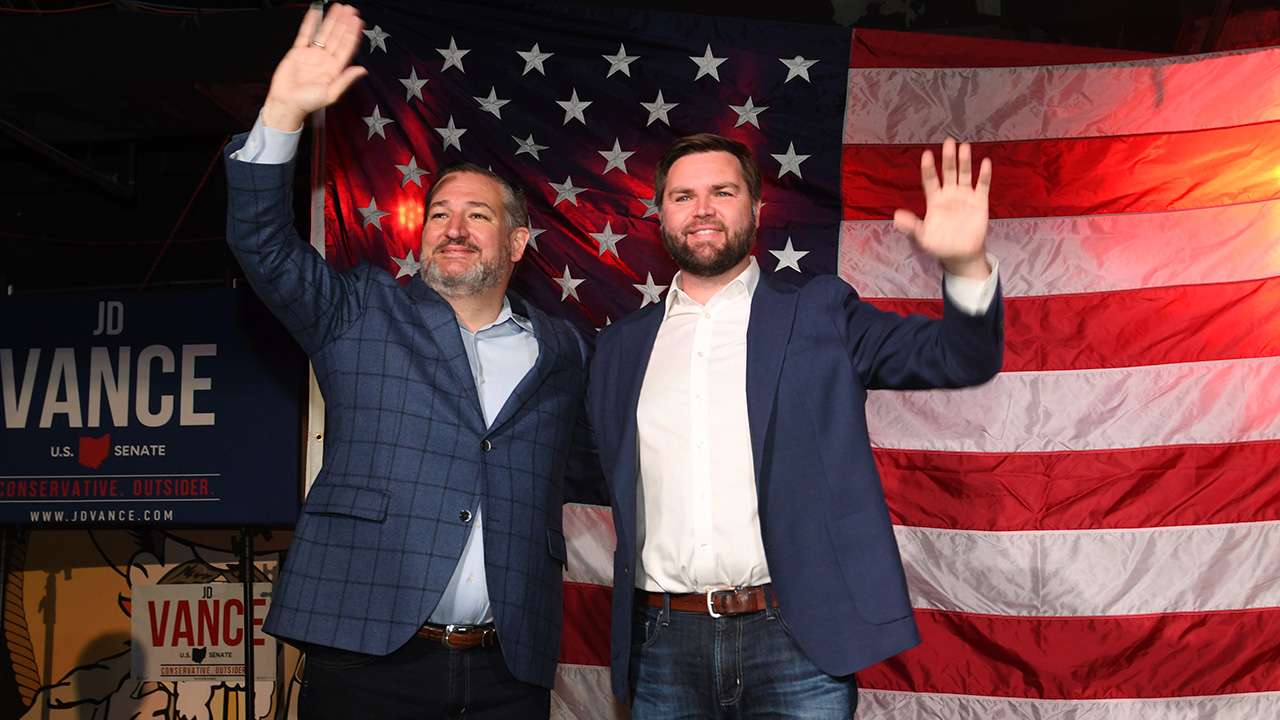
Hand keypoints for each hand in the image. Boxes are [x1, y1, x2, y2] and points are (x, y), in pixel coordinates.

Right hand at [262, 3, 367, 131]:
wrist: (286, 103)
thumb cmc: (308, 103)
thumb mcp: (331, 94)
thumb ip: (346, 80)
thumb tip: (362, 70)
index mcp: (334, 69)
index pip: (347, 47)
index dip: (353, 34)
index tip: (358, 22)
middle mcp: (325, 60)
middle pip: (337, 37)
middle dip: (344, 23)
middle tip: (350, 10)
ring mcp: (312, 55)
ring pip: (324, 33)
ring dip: (331, 20)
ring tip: (338, 8)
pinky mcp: (298, 52)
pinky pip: (305, 34)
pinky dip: (310, 24)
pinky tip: (316, 14)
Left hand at [893, 138, 991, 279]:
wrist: (960, 255)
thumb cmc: (939, 245)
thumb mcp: (922, 237)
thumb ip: (911, 225)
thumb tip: (896, 216)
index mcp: (934, 200)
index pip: (930, 180)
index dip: (928, 168)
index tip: (926, 155)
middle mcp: (949, 194)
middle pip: (948, 172)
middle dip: (948, 158)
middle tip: (948, 142)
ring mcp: (965, 196)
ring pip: (964, 175)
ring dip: (964, 161)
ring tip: (964, 147)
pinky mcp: (980, 202)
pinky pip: (982, 186)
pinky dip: (984, 175)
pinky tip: (984, 162)